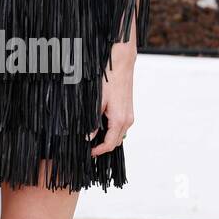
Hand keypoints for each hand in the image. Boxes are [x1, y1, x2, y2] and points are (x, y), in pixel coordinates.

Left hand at [90, 42, 134, 156]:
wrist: (121, 65)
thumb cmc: (109, 80)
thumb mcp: (97, 102)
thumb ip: (93, 121)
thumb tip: (88, 136)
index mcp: (120, 120)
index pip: (110, 144)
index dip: (99, 151)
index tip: (89, 153)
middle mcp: (127, 120)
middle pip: (116, 142)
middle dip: (103, 147)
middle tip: (89, 146)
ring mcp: (129, 116)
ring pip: (119, 135)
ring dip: (108, 138)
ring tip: (93, 137)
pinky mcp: (128, 111)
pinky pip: (121, 126)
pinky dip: (112, 130)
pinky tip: (101, 126)